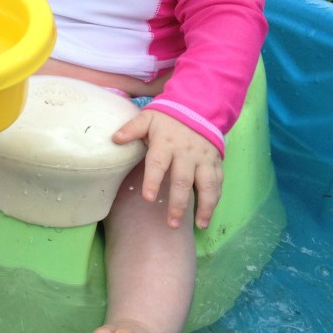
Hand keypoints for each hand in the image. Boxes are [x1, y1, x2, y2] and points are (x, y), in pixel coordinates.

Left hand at [113, 109, 222, 229]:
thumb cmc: (168, 118)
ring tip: (200, 225)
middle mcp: (187, 153)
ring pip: (207, 185)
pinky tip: (209, 214)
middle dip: (178, 204)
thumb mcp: (148, 118)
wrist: (199, 107)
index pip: (158, 163)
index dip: (153, 180)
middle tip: (172, 223)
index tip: (148, 198)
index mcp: (166, 143)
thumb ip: (132, 129)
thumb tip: (114, 139)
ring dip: (205, 206)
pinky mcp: (215, 162)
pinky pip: (218, 182)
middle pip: (183, 181)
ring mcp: (204, 158)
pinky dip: (216, 199)